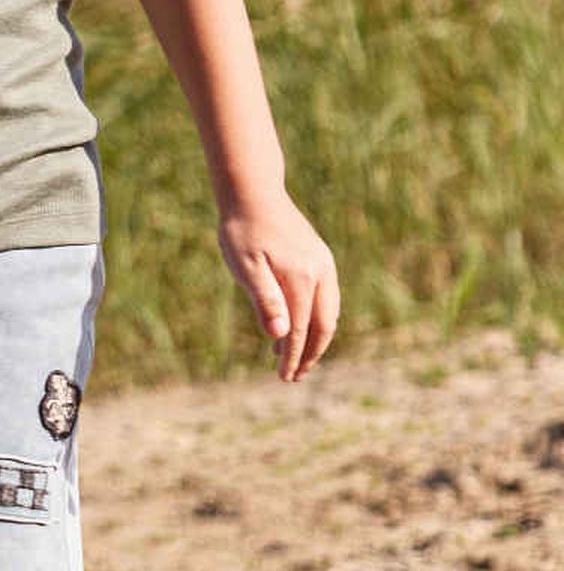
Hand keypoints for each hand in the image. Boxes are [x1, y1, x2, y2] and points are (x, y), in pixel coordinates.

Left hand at [220, 191, 338, 381]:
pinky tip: (299, 325)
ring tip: (296, 357)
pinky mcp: (319, 258)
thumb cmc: (242, 230)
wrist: (253, 193)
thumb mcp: (245, 267)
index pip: (299, 330)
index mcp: (301, 278)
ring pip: (328, 312)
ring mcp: (323, 264)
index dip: (292, 356)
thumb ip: (265, 300)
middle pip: (323, 325)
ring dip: (314, 337)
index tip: (284, 377)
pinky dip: (316, 317)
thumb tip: (280, 336)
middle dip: (310, 353)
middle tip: (294, 376)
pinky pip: (325, 297)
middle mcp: (320, 273)